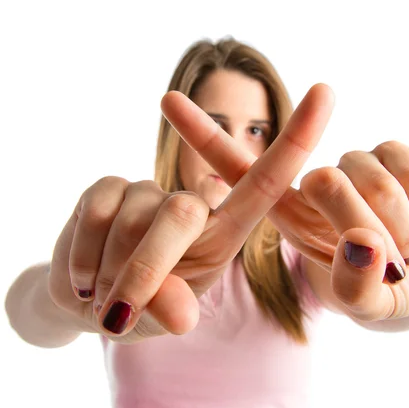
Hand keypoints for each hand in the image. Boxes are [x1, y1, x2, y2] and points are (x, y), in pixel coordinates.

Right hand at [47, 84, 332, 342]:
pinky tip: (83, 277)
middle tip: (118, 314)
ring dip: (109, 270)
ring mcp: (149, 193)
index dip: (297, 139)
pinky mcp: (107, 187)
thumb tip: (177, 313)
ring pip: (133, 217)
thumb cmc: (142, 311)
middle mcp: (193, 206)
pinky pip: (96, 210)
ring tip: (103, 292)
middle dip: (145, 270)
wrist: (90, 304)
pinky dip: (82, 255)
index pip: (266, 183)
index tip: (325, 89)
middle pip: (184, 212)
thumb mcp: (162, 318)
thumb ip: (171, 310)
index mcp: (225, 233)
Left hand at [164, 85, 408, 321]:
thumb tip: (363, 244)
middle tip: (392, 268)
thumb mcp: (360, 298)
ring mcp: (357, 164)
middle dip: (365, 230)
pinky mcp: (398, 154)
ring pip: (372, 180)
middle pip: (327, 182)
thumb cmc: (382, 289)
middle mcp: (317, 180)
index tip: (164, 98)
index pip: (239, 169)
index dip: (203, 135)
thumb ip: (354, 285)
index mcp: (290, 212)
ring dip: (401, 234)